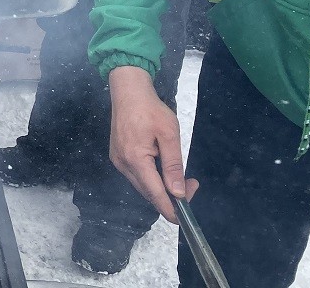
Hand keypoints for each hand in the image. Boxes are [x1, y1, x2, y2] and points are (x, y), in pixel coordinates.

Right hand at [108, 66, 197, 223]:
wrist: (127, 91)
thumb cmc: (151, 109)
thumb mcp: (169, 133)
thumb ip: (173, 164)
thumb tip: (177, 192)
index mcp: (136, 159)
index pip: (155, 194)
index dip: (170, 209)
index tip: (185, 218)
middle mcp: (123, 164)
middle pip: (148, 192)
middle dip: (171, 195)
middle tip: (192, 183)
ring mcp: (118, 161)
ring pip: (142, 185)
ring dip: (161, 187)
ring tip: (180, 175)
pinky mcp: (117, 156)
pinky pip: (136, 176)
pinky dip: (151, 178)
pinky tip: (162, 167)